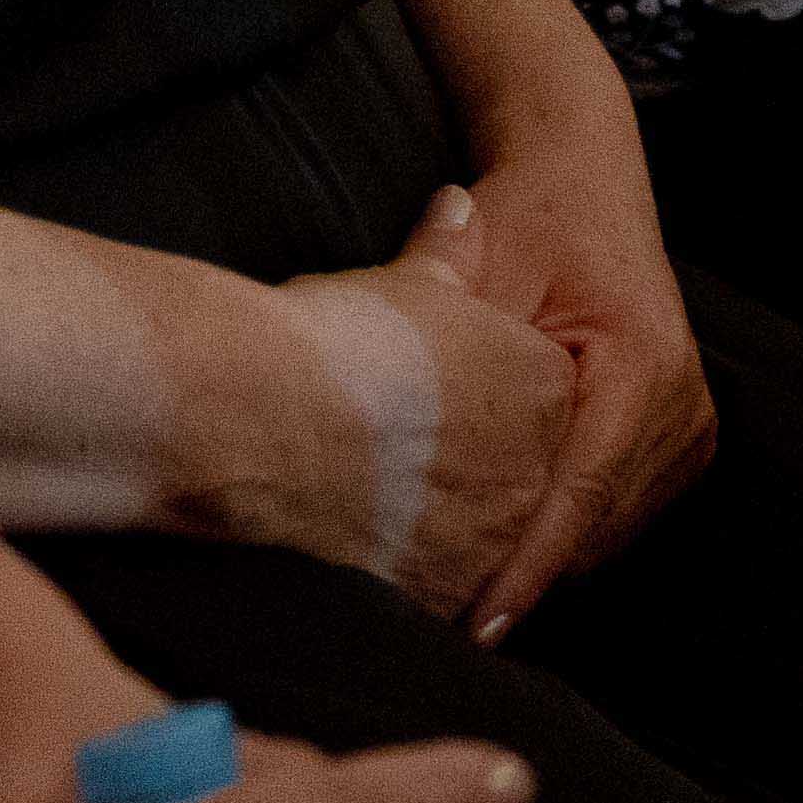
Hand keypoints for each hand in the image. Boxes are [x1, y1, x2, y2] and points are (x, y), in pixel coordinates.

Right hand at [229, 194, 577, 612]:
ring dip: (449, 527)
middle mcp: (534, 470)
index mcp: (541, 386)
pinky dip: (411, 572)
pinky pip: (441, 589)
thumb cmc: (335, 339)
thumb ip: (444, 251)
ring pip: (485, 539)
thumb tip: (459, 207)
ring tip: (381, 504)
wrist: (260, 418)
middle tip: (406, 451)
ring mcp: (491, 541)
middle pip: (518, 473)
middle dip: (475, 468)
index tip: (436, 395)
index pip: (536, 396)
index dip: (483, 395)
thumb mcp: (403, 281)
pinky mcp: (440, 595)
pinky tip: (364, 548)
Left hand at [436, 135, 713, 645]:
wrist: (582, 182)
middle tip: (447, 620)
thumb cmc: (527, 214)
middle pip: (599, 525)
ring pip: (612, 530)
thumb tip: (392, 391)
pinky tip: (508, 553)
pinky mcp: (681, 442)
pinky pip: (620, 512)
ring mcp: (691, 427)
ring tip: (467, 600)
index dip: (530, 564)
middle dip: (528, 574)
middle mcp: (684, 403)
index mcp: (643, 361)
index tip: (484, 623)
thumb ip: (448, 325)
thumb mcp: (480, 258)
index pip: (581, 490)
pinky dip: (568, 535)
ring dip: (548, 563)